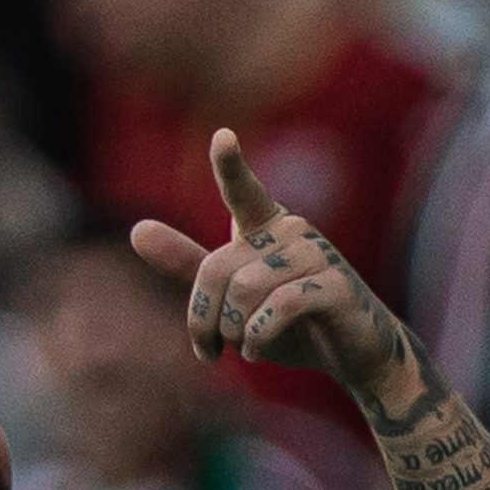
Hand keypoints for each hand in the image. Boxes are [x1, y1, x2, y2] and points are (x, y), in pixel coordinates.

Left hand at [128, 130, 402, 386]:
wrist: (351, 354)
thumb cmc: (288, 322)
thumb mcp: (231, 297)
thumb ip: (187, 265)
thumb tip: (137, 230)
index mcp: (265, 227)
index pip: (242, 191)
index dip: (231, 165)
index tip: (222, 136)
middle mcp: (292, 230)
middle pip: (218, 270)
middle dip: (204, 319)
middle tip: (210, 349)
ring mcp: (318, 255)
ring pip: (245, 290)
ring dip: (233, 331)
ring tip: (243, 346)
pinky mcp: (337, 286)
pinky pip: (278, 307)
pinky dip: (257, 336)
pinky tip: (257, 351)